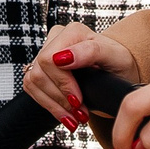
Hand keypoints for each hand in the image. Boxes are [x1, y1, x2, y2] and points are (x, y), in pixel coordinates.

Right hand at [23, 24, 139, 132]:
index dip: (62, 84)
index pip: (50, 59)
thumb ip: (91, 51)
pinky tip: (64, 113)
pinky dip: (48, 105)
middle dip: (59, 98)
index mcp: (73, 32)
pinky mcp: (40, 68)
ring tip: (74, 116)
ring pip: (32, 82)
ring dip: (53, 105)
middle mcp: (56, 39)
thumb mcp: (115, 57)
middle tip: (79, 112)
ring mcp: (46, 53)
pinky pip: (31, 88)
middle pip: (40, 72)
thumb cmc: (118, 64)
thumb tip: (63, 58)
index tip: (78, 101)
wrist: (117, 74)